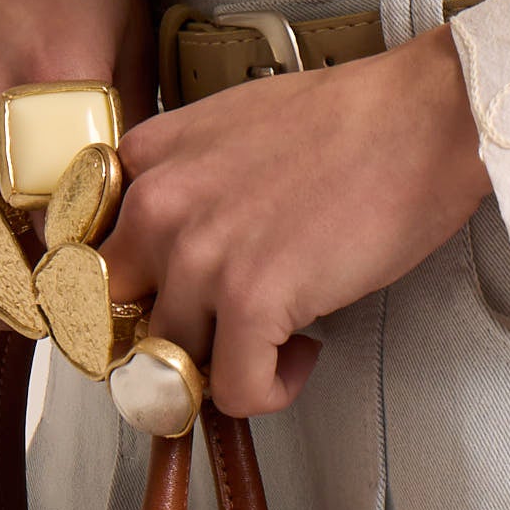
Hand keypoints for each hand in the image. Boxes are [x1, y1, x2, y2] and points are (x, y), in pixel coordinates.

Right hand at [0, 0, 156, 313]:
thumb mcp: (132, 31)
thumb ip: (133, 128)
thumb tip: (154, 211)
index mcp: (48, 80)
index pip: (75, 218)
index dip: (107, 274)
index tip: (143, 305)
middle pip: (11, 254)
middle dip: (60, 306)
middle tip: (109, 331)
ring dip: (9, 299)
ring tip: (63, 319)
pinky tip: (18, 283)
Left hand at [103, 28, 491, 417]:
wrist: (422, 118)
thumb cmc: (350, 119)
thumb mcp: (231, 123)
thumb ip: (184, 175)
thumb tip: (178, 247)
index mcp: (149, 161)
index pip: (86, 253)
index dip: (123, 294)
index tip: (157, 309)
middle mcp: (159, 208)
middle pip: (112, 317)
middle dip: (156, 339)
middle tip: (211, 338)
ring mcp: (201, 258)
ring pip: (170, 363)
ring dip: (224, 364)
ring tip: (275, 340)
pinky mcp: (253, 302)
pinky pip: (233, 392)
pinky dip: (269, 390)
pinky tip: (303, 353)